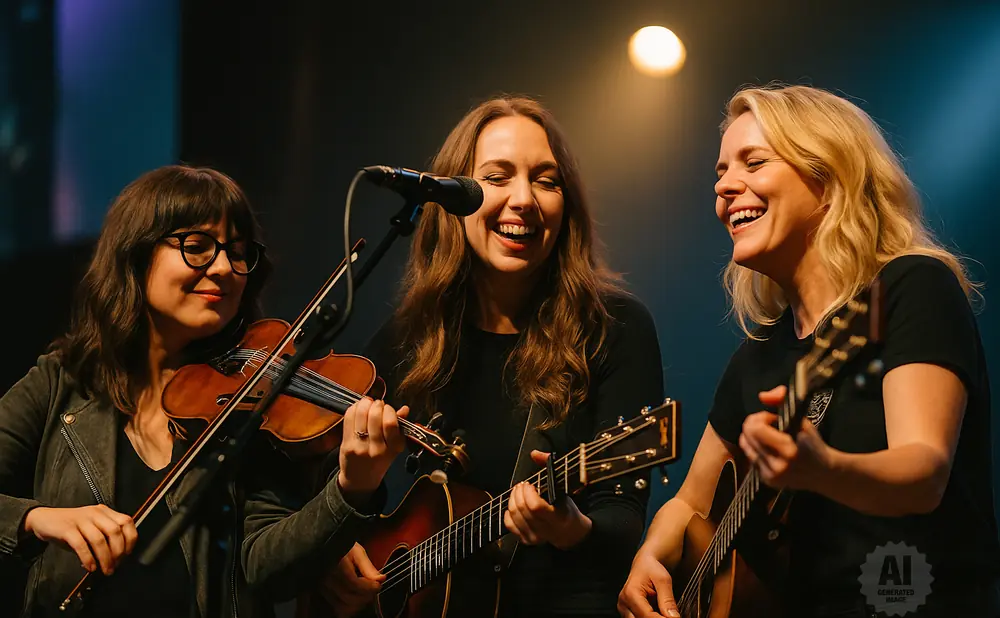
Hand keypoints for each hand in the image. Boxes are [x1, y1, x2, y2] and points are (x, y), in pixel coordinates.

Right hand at [23, 505, 137, 574]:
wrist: (43, 519)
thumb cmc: (69, 527)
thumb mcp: (90, 529)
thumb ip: (104, 538)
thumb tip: (116, 559)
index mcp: (104, 512)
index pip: (126, 522)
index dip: (130, 539)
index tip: (127, 555)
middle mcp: (95, 513)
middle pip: (115, 531)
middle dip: (118, 552)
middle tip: (115, 566)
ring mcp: (81, 519)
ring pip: (99, 539)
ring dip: (105, 558)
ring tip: (105, 570)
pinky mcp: (67, 528)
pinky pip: (81, 544)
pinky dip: (88, 558)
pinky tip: (90, 567)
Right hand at [318, 543, 382, 616]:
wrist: (326, 546)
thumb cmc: (342, 547)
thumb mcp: (357, 551)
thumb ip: (368, 567)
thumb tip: (381, 579)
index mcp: (336, 566)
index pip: (354, 584)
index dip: (369, 587)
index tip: (378, 585)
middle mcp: (327, 579)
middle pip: (349, 598)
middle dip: (366, 596)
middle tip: (374, 589)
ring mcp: (323, 589)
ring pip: (343, 607)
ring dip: (358, 604)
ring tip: (365, 595)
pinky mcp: (322, 595)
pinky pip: (336, 609)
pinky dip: (348, 609)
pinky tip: (356, 600)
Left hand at [338, 398, 407, 504]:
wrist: (360, 479)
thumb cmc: (379, 460)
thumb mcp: (394, 447)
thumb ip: (400, 427)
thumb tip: (404, 409)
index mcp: (393, 448)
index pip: (390, 423)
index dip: (388, 410)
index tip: (388, 408)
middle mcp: (376, 449)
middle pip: (374, 416)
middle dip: (376, 404)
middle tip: (377, 405)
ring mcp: (360, 447)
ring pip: (360, 414)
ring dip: (364, 403)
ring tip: (367, 404)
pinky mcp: (347, 445)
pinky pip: (349, 418)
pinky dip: (354, 408)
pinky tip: (358, 409)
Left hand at [503, 450, 591, 550]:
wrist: (570, 533)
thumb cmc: (566, 508)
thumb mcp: (564, 487)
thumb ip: (549, 467)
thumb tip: (535, 454)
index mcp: (558, 518)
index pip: (535, 507)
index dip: (528, 493)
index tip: (530, 485)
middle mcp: (545, 530)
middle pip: (522, 509)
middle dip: (518, 492)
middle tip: (522, 486)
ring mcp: (535, 537)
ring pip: (514, 516)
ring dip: (513, 499)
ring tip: (518, 492)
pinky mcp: (526, 540)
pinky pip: (510, 525)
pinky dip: (508, 513)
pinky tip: (514, 505)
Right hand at [617, 549, 680, 617]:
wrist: (645, 563)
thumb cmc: (651, 568)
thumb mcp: (663, 580)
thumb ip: (668, 600)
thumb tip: (673, 617)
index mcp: (630, 594)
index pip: (647, 615)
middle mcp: (624, 603)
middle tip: (670, 615)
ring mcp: (625, 609)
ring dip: (653, 617)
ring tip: (665, 612)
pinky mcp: (628, 612)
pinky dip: (651, 617)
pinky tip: (660, 613)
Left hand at [738, 385, 832, 490]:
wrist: (824, 474)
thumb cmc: (813, 444)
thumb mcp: (803, 420)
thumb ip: (782, 402)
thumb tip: (762, 396)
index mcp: (789, 450)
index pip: (756, 429)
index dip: (760, 417)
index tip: (772, 417)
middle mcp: (778, 466)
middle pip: (747, 436)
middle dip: (755, 425)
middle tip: (769, 425)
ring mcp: (772, 475)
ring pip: (746, 447)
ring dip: (754, 437)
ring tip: (770, 437)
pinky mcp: (768, 481)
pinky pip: (751, 457)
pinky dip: (757, 449)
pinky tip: (771, 448)